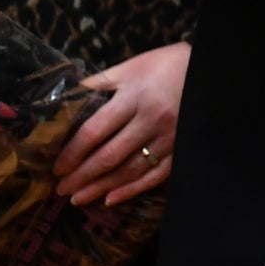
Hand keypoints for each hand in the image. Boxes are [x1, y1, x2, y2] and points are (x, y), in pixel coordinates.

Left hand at [53, 44, 191, 207]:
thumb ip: (99, 85)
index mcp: (134, 97)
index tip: (57, 166)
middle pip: (110, 156)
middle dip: (82, 176)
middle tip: (61, 188)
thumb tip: (65, 101)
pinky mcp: (181, 149)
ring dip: (101, 187)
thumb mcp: (129, 68)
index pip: (95, 131)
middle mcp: (151, 120)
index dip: (73, 152)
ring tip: (78, 198)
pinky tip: (111, 199)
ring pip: (130, 170)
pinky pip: (155, 176)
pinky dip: (132, 190)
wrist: (207, 70)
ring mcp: (169, 138)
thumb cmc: (163, 65)